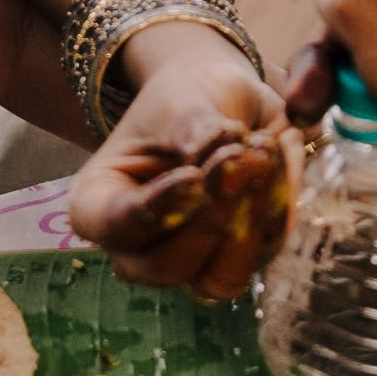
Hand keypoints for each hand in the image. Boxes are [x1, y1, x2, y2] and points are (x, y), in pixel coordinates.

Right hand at [64, 36, 298, 299]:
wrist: (219, 97)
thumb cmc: (182, 98)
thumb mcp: (180, 100)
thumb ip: (189, 126)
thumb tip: (204, 149)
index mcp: (99, 205)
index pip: (115, 225)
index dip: (155, 208)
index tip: (192, 174)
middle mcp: (139, 247)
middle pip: (167, 266)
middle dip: (208, 218)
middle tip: (238, 158)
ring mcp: (191, 262)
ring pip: (220, 277)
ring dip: (247, 223)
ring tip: (262, 156)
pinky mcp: (240, 258)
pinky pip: (264, 250)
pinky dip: (277, 205)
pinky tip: (277, 154)